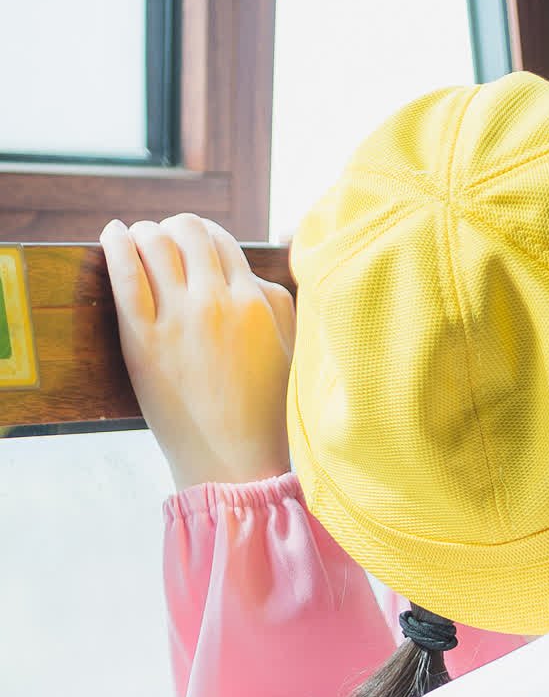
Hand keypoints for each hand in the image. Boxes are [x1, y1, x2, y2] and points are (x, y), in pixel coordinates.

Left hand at [99, 212, 295, 493]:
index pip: (222, 240)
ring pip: (153, 241)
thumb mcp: (287, 353)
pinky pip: (123, 271)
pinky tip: (113, 235)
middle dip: (173, 230)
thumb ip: (275, 304)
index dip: (204, 236)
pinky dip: (114, 242)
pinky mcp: (142, 339)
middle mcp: (216, 303)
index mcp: (255, 305)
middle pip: (186, 230)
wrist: (234, 466)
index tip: (193, 248)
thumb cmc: (265, 416)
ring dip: (144, 233)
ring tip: (138, 243)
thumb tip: (248, 271)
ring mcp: (177, 319)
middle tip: (164, 244)